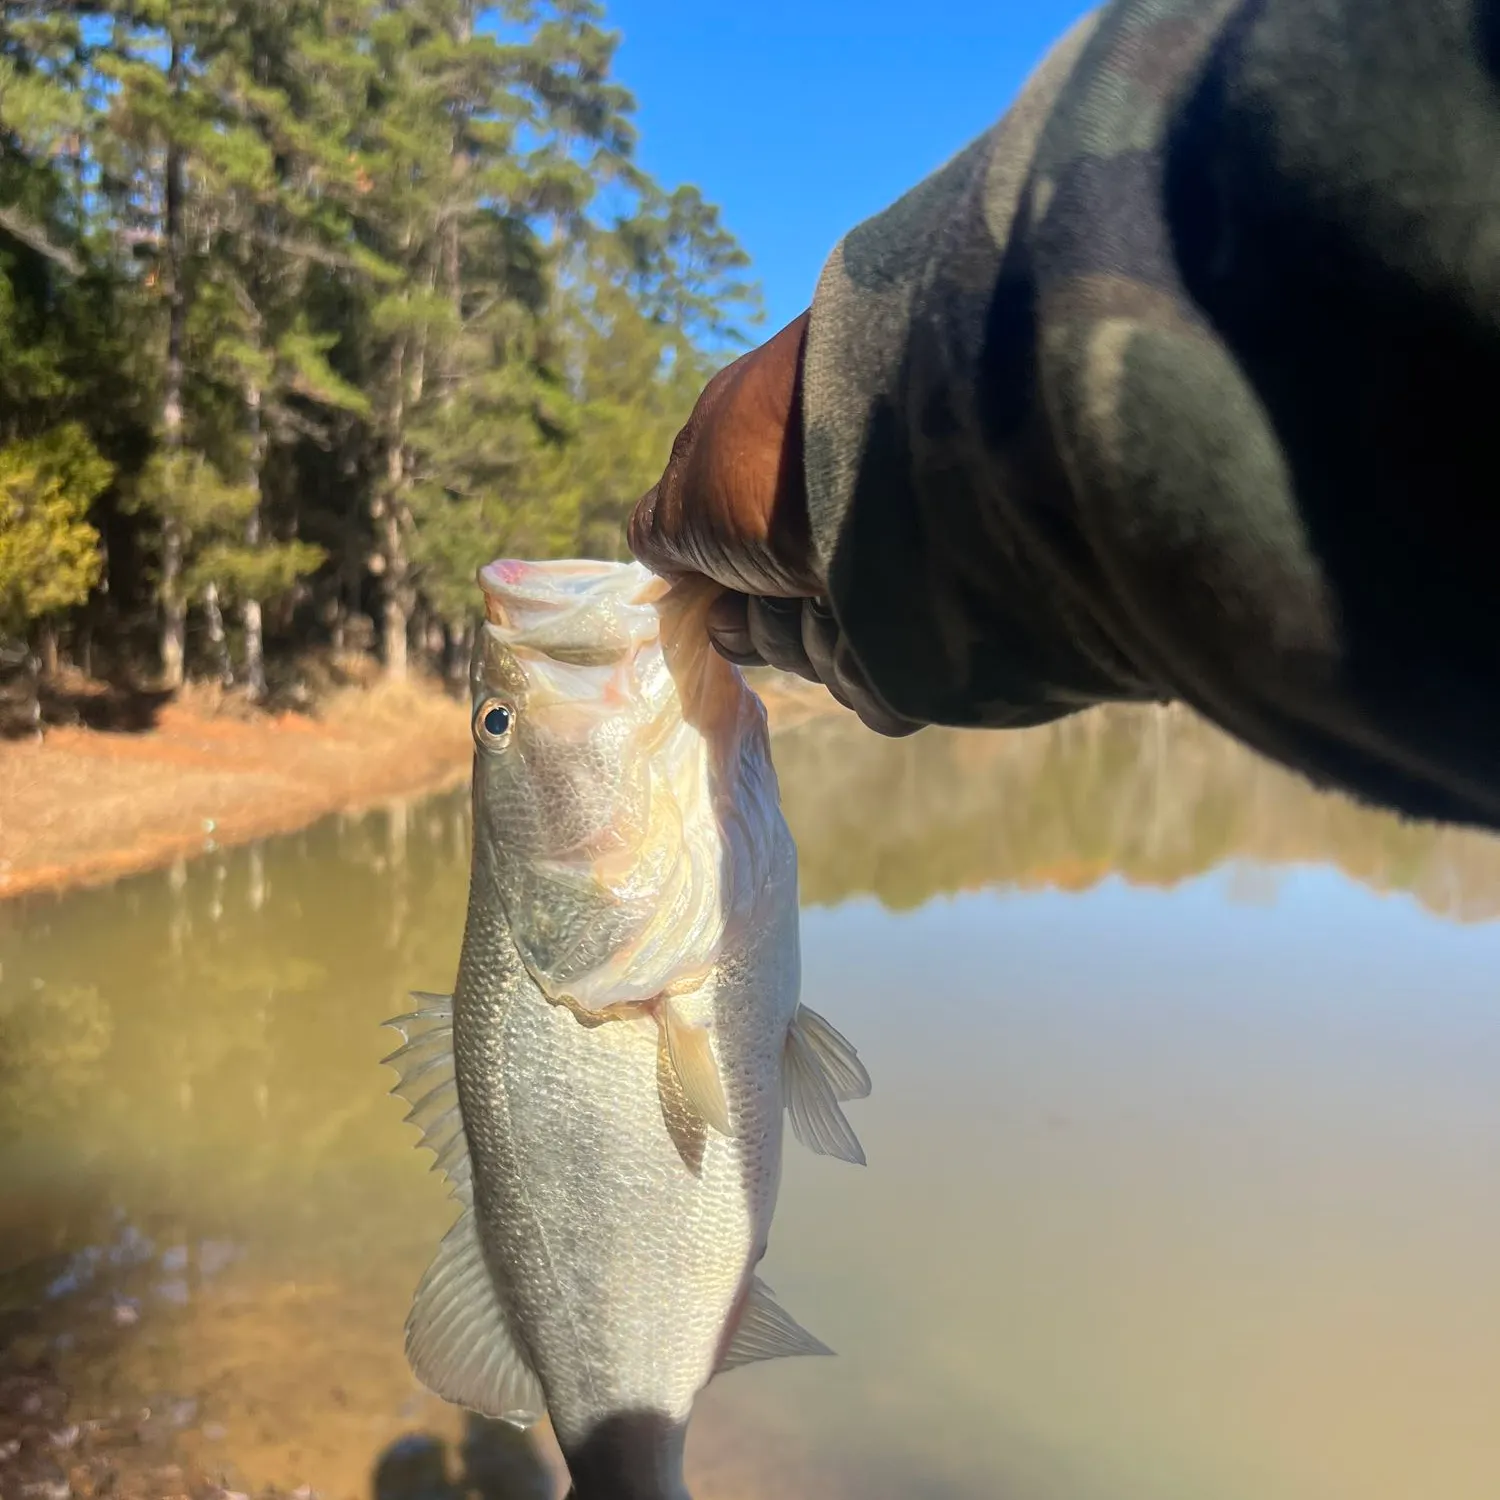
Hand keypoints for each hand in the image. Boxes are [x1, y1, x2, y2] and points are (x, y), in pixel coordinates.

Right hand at [628, 313, 921, 736]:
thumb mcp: (686, 490)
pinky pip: (877, 690)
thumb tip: (665, 562)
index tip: (724, 592)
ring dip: (814, 636)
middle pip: (779, 634)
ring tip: (835, 583)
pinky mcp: (934, 631)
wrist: (893, 457)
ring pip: (823, 663)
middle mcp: (840, 532)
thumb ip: (661, 530)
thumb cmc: (771, 465)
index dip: (722, 601)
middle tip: (782, 581)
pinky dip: (862, 666)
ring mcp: (892, 578)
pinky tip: (871, 617)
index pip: (737, 584)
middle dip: (770, 623)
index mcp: (788, 489)